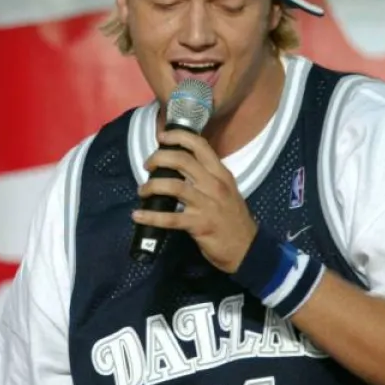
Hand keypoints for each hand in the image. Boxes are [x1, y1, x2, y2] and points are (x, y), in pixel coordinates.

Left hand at [132, 128, 257, 272]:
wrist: (248, 248)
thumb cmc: (233, 218)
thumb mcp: (226, 191)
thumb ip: (208, 178)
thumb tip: (180, 167)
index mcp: (221, 174)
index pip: (200, 146)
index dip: (178, 136)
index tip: (162, 137)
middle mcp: (214, 185)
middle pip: (182, 161)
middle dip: (158, 159)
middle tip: (147, 165)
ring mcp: (207, 204)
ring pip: (174, 186)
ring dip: (152, 186)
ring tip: (142, 190)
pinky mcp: (199, 224)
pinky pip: (170, 218)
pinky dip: (150, 216)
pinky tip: (137, 216)